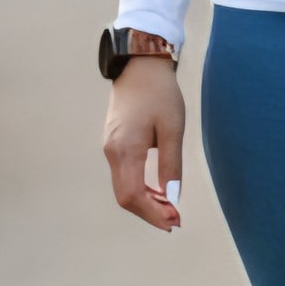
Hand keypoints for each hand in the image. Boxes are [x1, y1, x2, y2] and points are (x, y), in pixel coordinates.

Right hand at [102, 58, 184, 231]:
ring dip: (144, 201)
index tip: (174, 221)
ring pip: (123, 187)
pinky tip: (156, 188)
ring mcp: (110, 147)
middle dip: (149, 212)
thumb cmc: (159, 93)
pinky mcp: (113, 141)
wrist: (139, 64)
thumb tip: (173, 198)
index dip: (153, 214)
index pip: (134, 196)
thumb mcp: (172, 128)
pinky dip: (139, 187)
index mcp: (126, 150)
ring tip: (169, 206)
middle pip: (125, 197)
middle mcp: (112, 152)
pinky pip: (123, 174)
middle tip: (174, 218)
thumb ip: (171, 164)